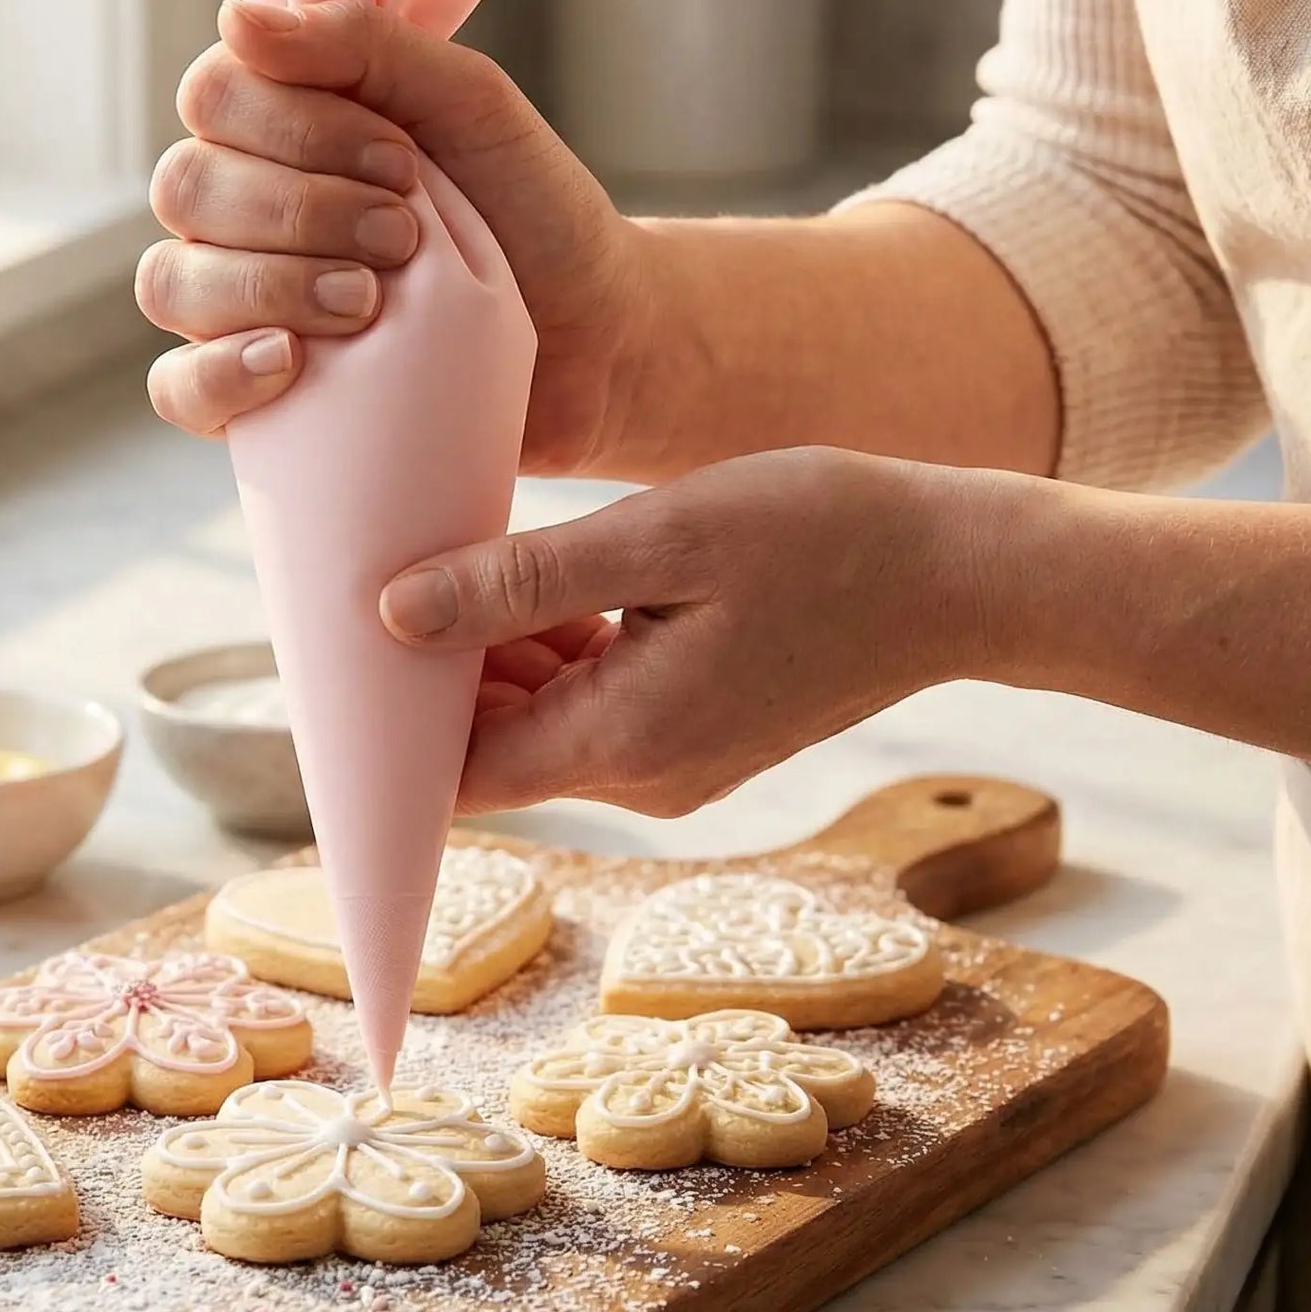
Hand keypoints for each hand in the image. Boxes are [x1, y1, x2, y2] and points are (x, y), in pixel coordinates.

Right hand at [139, 0, 645, 476]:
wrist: (594, 338)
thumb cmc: (531, 212)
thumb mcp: (472, 104)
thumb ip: (366, 46)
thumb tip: (236, 20)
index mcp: (280, 127)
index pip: (214, 98)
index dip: (294, 128)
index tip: (401, 163)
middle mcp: (240, 212)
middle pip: (187, 188)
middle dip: (299, 210)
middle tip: (403, 239)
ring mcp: (237, 307)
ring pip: (172, 283)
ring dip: (268, 285)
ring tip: (368, 304)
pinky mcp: (254, 400)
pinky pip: (179, 390)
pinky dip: (218, 375)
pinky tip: (287, 363)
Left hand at [377, 448, 981, 814]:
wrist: (964, 573)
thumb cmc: (826, 535)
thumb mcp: (662, 539)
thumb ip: (524, 583)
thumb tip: (393, 615)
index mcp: (624, 741)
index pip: (456, 777)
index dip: (390, 727)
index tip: (346, 651)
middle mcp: (642, 776)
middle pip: (491, 749)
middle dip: (436, 675)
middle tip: (398, 567)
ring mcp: (673, 762)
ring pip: (538, 723)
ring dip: (496, 655)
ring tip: (473, 555)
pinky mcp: (697, 732)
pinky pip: (591, 706)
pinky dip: (554, 653)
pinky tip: (548, 577)